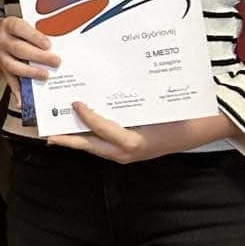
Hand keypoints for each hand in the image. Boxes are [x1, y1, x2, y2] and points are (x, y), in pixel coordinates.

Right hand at [0, 16, 59, 101]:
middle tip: (56, 61)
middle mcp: (3, 41)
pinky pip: (10, 82)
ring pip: (14, 66)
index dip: (34, 37)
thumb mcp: (24, 25)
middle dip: (38, 57)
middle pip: (19, 49)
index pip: (20, 29)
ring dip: (30, 73)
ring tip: (45, 76)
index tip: (48, 44)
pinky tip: (24, 101)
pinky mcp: (3, 71)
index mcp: (9, 26)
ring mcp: (1, 57)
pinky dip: (18, 93)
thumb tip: (60, 44)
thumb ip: (38, 33)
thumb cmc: (18, 32)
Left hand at [49, 105, 227, 163]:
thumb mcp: (153, 110)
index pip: (101, 129)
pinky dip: (90, 136)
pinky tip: (82, 126)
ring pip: (94, 147)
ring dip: (76, 138)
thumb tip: (104, 90)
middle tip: (48, 133)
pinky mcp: (127, 152)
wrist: (196, 131)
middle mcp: (125, 152)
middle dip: (68, 140)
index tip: (75, 103)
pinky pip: (103, 145)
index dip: (86, 116)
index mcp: (132, 142)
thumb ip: (129, 106)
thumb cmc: (177, 117)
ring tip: (58, 130)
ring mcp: (125, 155)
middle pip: (89, 146)